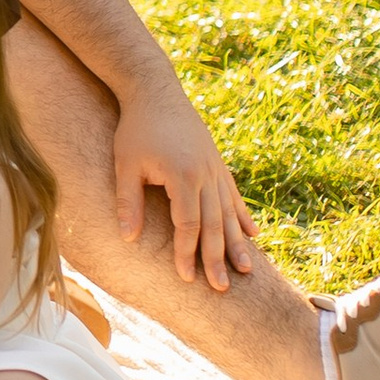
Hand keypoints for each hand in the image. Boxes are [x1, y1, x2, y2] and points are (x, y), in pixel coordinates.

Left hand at [112, 79, 258, 293]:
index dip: (187, 252)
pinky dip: (242, 216)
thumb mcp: (125, 164)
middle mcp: (205, 174)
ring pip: (229, 212)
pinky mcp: (217, 163)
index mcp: (183, 175)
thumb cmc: (136, 128)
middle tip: (221, 288)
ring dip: (237, 243)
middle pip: (214, 224)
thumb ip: (129, 201)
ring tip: (246, 270)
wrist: (155, 91)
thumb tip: (129, 238)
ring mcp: (215, 168)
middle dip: (217, 258)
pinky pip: (233, 195)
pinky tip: (253, 235)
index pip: (188, 224)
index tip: (186, 277)